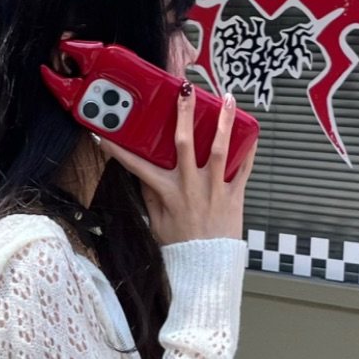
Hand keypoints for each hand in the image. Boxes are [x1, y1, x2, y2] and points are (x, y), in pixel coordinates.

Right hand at [93, 83, 255, 245]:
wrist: (207, 268)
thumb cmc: (181, 246)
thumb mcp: (157, 222)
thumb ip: (151, 196)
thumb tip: (144, 174)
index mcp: (167, 192)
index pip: (138, 166)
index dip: (119, 149)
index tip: (105, 133)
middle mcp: (191, 186)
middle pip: (186, 143)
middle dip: (185, 113)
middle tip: (185, 91)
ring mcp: (215, 190)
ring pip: (221, 149)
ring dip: (224, 122)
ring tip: (228, 99)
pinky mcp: (235, 196)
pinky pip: (245, 169)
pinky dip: (249, 150)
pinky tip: (253, 132)